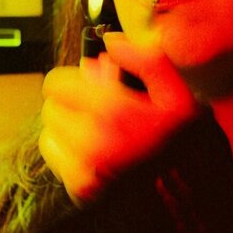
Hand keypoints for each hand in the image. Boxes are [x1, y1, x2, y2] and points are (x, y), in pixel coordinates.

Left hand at [39, 33, 197, 205]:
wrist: (183, 187)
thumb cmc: (177, 140)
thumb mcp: (177, 93)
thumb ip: (148, 60)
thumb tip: (111, 45)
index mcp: (112, 111)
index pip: (54, 83)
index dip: (75, 83)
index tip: (93, 92)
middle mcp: (92, 140)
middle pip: (50, 107)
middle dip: (72, 106)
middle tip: (100, 116)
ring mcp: (83, 168)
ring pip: (49, 131)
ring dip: (67, 129)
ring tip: (95, 135)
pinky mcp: (79, 187)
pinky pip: (53, 156)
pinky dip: (66, 152)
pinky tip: (90, 153)